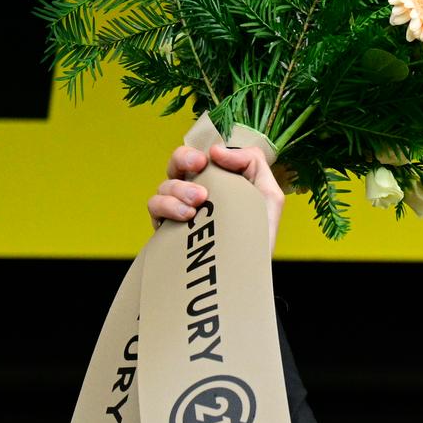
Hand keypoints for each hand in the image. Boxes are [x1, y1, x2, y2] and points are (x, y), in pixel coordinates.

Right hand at [148, 143, 285, 251]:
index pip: (197, 157)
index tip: (206, 160)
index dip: (195, 153)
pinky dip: (167, 206)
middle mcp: (194, 192)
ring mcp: (179, 210)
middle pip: (175, 164)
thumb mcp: (268, 195)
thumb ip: (252, 163)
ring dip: (178, 188)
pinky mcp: (167, 229)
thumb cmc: (260, 234)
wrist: (251, 271)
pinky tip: (186, 216)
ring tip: (198, 203)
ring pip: (164, 185)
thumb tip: (217, 151)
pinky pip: (154, 207)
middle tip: (198, 168)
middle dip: (182, 159)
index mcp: (217, 181)